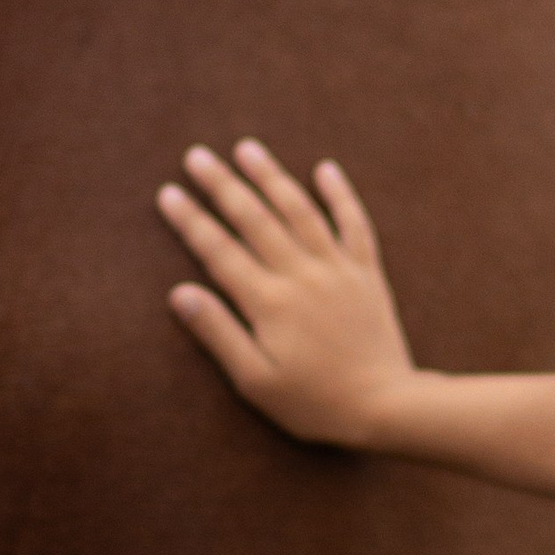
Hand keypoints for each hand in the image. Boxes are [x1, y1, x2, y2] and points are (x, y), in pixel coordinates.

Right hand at [159, 142, 415, 444]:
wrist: (386, 406)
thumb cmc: (314, 401)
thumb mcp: (255, 381)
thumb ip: (218, 333)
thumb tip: (181, 293)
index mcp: (269, 302)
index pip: (219, 250)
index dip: (191, 220)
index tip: (168, 193)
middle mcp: (301, 276)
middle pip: (255, 219)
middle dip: (223, 185)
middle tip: (196, 156)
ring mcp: (337, 270)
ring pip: (301, 211)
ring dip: (272, 177)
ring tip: (247, 148)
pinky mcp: (367, 274)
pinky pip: (355, 224)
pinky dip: (341, 194)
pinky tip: (326, 168)